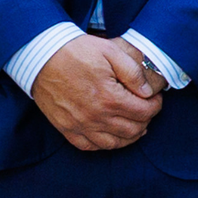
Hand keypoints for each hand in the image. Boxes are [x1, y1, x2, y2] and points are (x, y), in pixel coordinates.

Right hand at [32, 34, 163, 151]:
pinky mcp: (66, 128)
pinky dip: (105, 144)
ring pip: (114, 143)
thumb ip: (133, 72)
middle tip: (146, 110)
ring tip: (135, 125)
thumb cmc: (76, 51)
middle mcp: (96, 117)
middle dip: (146, 121)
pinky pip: (90, 146)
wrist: (41, 57)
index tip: (155, 99)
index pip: (144, 112)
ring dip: (130, 136)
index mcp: (109, 98)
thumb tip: (147, 92)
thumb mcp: (110, 52)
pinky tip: (111, 134)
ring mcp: (80, 125)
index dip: (156, 106)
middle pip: (133, 130)